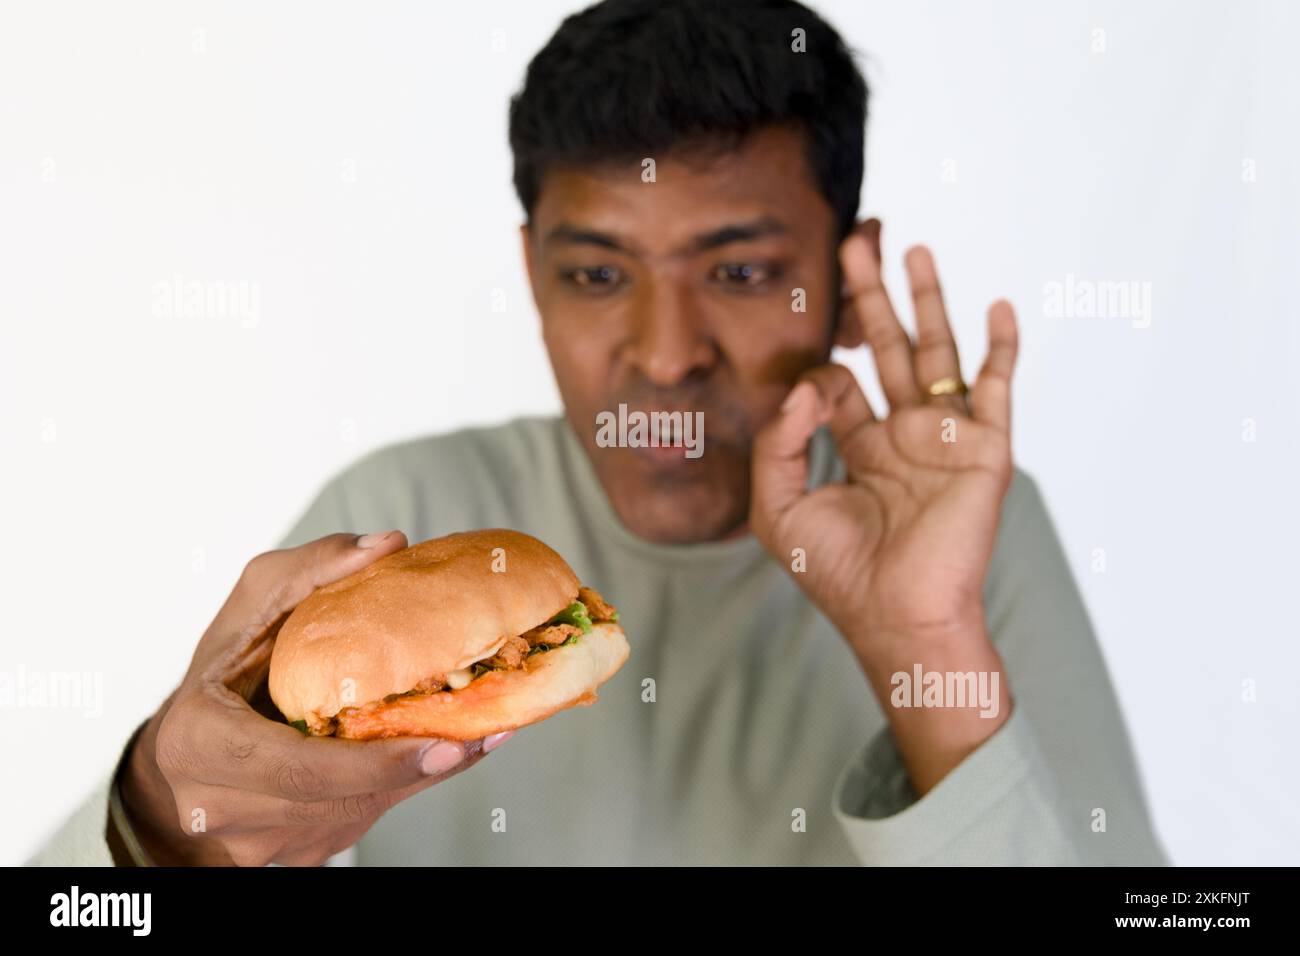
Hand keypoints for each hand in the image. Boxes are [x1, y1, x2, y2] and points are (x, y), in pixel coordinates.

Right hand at [119, 532, 507, 865]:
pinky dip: (403, 786)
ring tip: (484, 734)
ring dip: (422, 777)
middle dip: (420, 769)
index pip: (298, 769)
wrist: (177, 766)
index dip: (374, 765)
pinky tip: (443, 751)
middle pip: (343, 798)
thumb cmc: (219, 673)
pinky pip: (361, 822)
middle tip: (485, 734)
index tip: (442, 745)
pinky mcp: (293, 855)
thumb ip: (311, 570)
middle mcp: (225, 808)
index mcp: (203, 744)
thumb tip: (390, 544)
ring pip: (361, 814)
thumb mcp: (250, 608)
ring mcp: (260, 843)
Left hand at [749, 223, 1018, 790]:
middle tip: (857, 244)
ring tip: (914, 249)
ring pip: (938, 353)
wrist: (899, 617)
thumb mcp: (781, 509)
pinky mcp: (983, 449)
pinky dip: (1000, 347)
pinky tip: (998, 305)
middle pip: (888, 349)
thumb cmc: (840, 574)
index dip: (817, 375)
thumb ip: (778, 444)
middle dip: (870, 298)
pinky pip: (995, 388)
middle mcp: (905, 436)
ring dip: (927, 301)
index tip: (808, 398)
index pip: (841, 386)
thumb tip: (804, 386)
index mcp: (862, 448)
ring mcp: (946, 439)